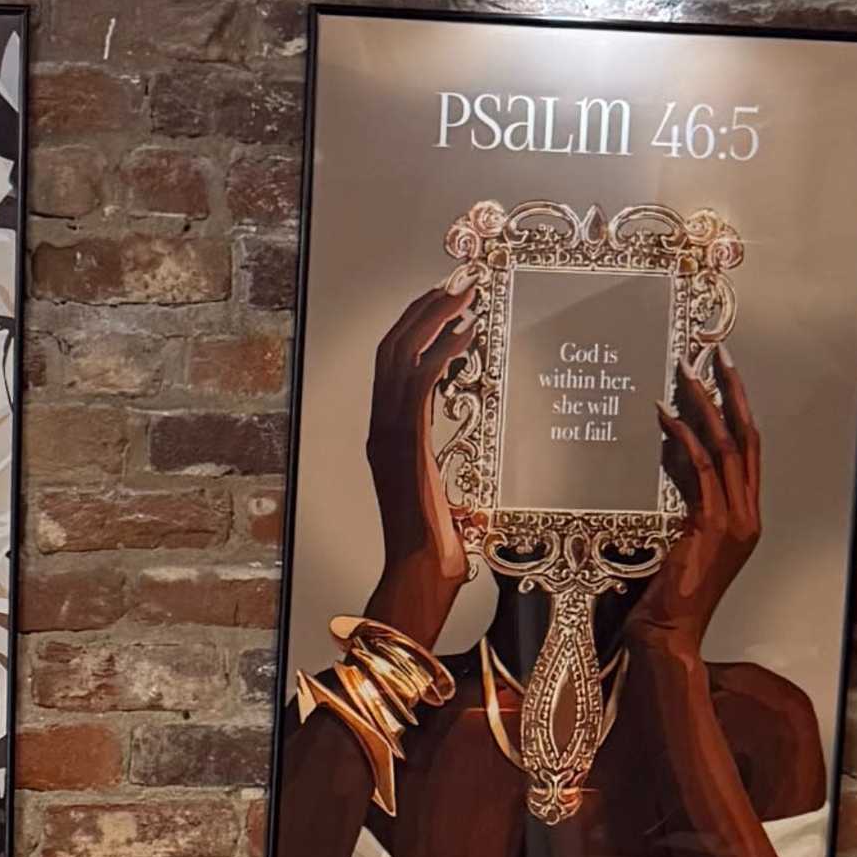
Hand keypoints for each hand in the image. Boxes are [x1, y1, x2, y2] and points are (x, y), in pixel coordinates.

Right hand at [360, 286, 471, 642]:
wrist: (418, 575)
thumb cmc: (434, 551)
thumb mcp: (447, 502)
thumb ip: (452, 484)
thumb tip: (476, 491)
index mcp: (386, 438)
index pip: (392, 365)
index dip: (415, 327)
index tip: (444, 303)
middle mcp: (380, 428)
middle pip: (391, 347)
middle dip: (423, 309)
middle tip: (456, 281)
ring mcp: (387, 435)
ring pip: (400, 355)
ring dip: (433, 317)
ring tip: (464, 292)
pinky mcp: (405, 443)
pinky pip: (419, 382)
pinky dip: (443, 351)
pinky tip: (468, 333)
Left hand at [638, 358, 765, 662]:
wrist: (670, 631)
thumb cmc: (669, 593)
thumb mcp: (683, 540)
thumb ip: (687, 503)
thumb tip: (671, 459)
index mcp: (746, 517)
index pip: (748, 451)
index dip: (739, 410)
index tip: (725, 374)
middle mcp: (748, 515)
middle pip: (747, 438)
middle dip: (734, 392)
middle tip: (718, 354)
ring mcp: (735, 520)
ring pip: (727, 448)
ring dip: (706, 406)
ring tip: (687, 373)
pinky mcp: (712, 526)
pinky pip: (701, 470)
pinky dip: (684, 439)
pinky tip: (666, 416)